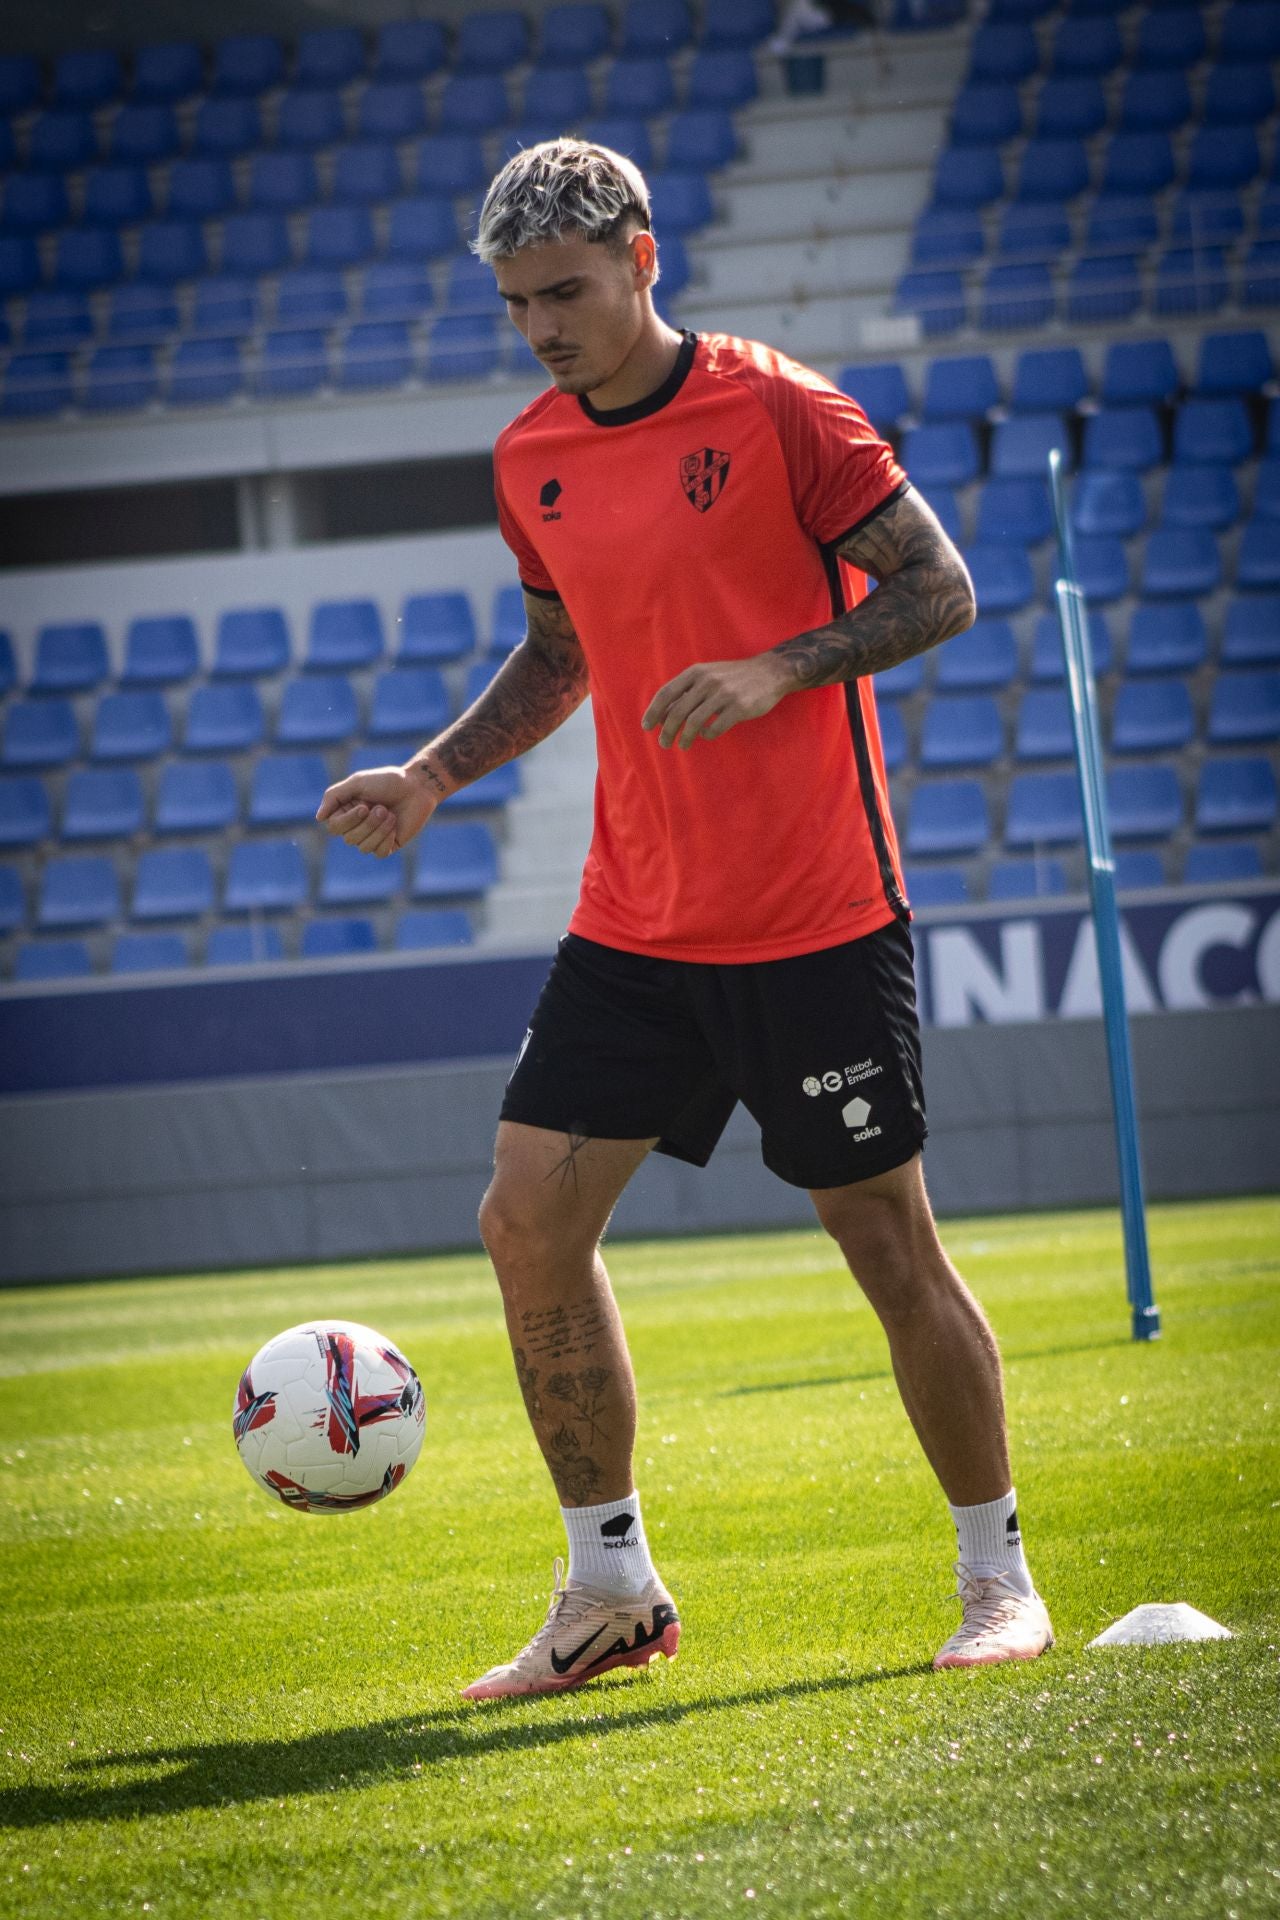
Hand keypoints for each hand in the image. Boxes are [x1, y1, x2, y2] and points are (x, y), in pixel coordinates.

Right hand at [315, 762, 438, 857]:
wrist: (417, 787)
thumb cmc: (388, 781)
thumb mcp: (358, 782)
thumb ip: (334, 796)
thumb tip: (318, 818)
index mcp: (346, 811)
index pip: (334, 827)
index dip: (348, 821)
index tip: (364, 805)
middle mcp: (357, 826)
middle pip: (349, 839)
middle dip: (368, 824)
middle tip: (383, 808)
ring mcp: (372, 837)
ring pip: (364, 847)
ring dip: (379, 830)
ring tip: (390, 814)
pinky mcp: (388, 845)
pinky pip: (379, 853)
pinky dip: (387, 839)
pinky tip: (395, 826)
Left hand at [641, 654, 793, 749]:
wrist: (770, 671)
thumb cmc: (734, 676)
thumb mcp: (709, 674)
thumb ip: (688, 689)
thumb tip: (663, 712)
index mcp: (697, 672)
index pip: (667, 693)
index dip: (654, 711)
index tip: (646, 726)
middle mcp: (708, 682)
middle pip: (678, 712)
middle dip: (667, 731)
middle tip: (664, 743)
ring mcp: (724, 694)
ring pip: (694, 723)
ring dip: (685, 738)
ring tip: (683, 746)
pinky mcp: (739, 707)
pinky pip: (715, 728)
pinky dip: (707, 735)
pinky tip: (706, 735)